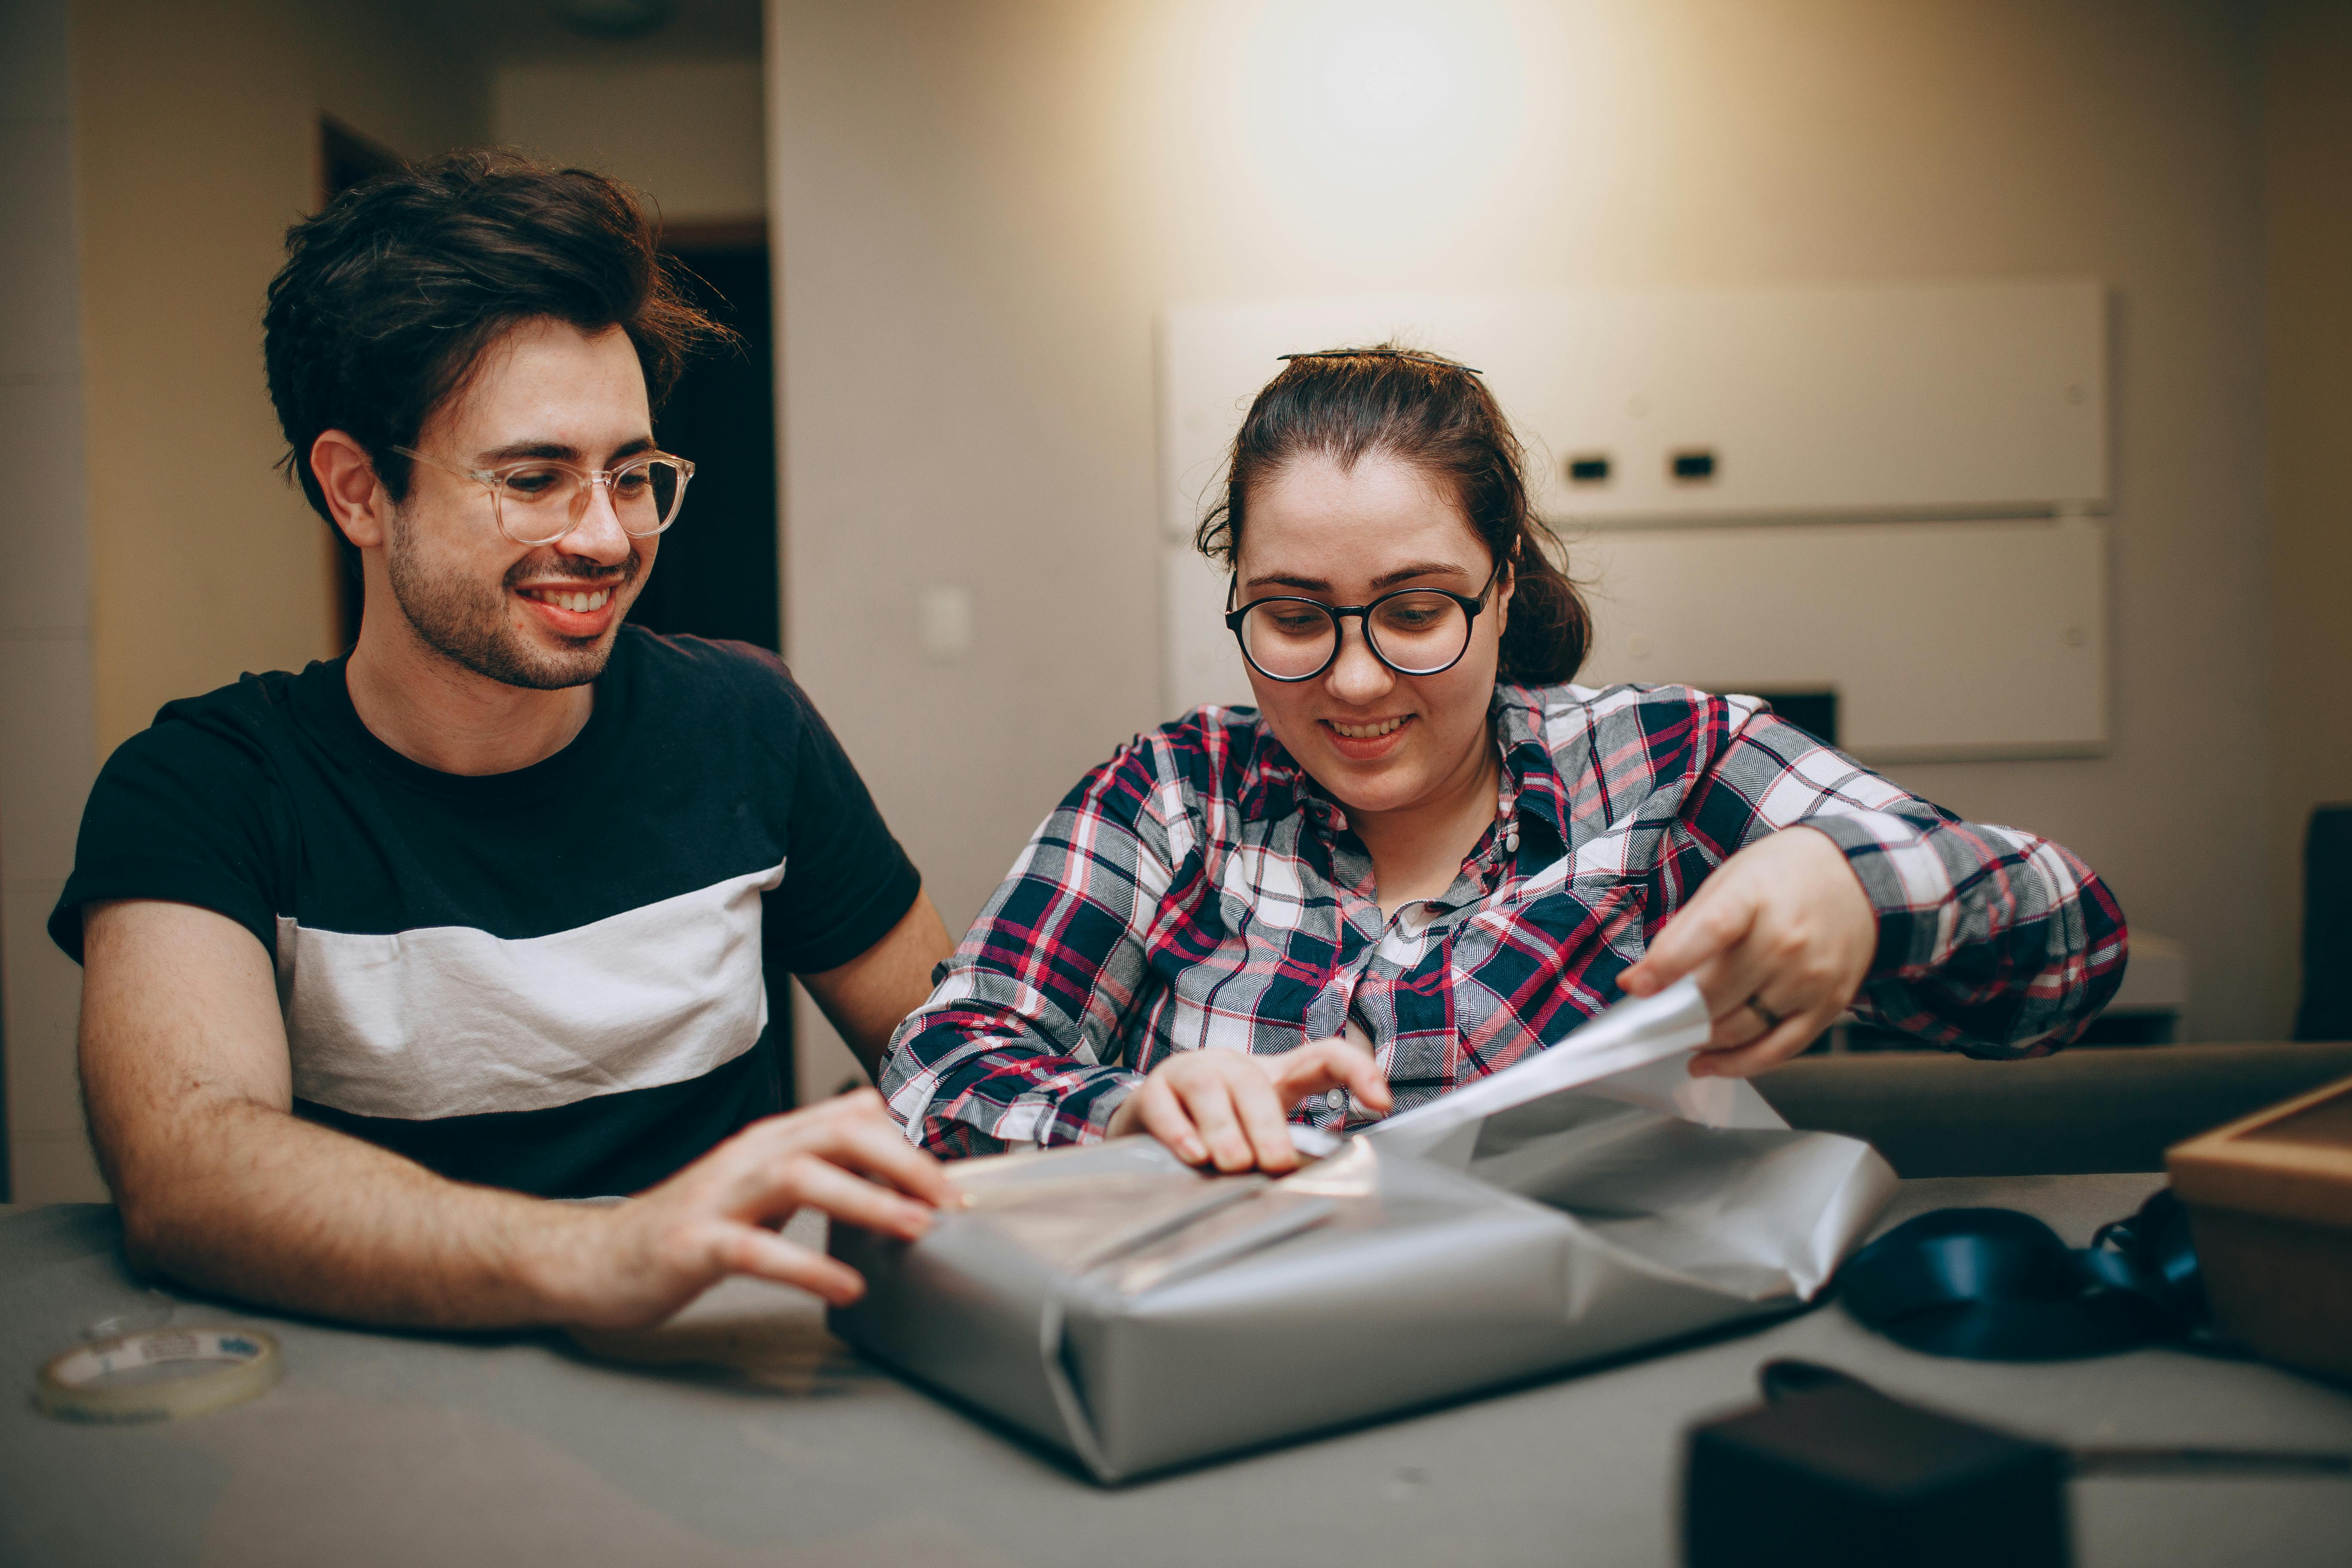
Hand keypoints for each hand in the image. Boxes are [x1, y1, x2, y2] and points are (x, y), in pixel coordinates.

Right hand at [547, 1089, 956, 1328]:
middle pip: (834, 1134)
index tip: (954, 1183)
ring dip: (863, 1201)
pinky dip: (804, 1266)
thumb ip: (812, 1148)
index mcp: (768, 1142)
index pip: (849, 1119)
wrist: (594, 1259)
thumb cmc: (687, 1224)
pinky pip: (753, 1249)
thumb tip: (873, 1112)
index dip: (908, 1144)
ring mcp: (717, 1199)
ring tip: (914, 1230)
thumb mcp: (757, 1179)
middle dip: (900, 1162)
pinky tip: (845, 1288)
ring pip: (797, 1176)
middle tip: (949, 1202)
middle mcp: (746, 1158)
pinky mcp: (690, 1245)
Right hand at [1104, 1040, 1393, 1173]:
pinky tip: (1194, 1156)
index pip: (1324, 1056)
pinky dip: (1179, 1132)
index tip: (1382, 1102)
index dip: (1356, 1070)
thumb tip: (1321, 1187)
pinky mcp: (1151, 1093)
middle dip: (1268, 1124)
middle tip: (1278, 1164)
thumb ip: (1291, 1152)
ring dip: (1225, 1129)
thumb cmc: (1222, 1136)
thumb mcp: (1263, 1137)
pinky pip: (1162, 1106)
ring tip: (1236, 1164)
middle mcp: (1231, 1066)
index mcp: (1275, 1075)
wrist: (1149, 1124)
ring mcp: (1188, 1073)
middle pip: (1253, 1083)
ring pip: (1208, 1089)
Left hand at [1619, 825, 1876, 1078]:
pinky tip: (1709, 1063)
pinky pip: (1777, 1050)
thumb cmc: (1782, 878)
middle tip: (1649, 1021)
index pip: (1709, 931)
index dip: (1669, 963)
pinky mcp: (1827, 1006)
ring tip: (1677, 1038)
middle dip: (1673, 1014)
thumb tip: (1639, 981)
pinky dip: (1736, 1064)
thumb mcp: (1729, 882)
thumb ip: (1685, 931)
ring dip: (1699, 1041)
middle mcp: (1786, 940)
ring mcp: (1810, 977)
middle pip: (1716, 995)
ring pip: (1739, 1029)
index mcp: (1755, 898)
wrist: (1856, 877)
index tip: (1636, 987)